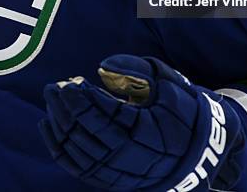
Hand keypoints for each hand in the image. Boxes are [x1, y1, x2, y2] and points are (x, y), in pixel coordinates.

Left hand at [39, 54, 242, 189]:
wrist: (199, 153)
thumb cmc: (183, 112)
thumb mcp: (169, 85)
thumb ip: (137, 70)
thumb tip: (104, 65)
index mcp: (144, 131)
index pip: (103, 114)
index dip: (83, 98)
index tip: (71, 82)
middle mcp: (128, 156)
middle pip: (85, 130)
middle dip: (65, 107)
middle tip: (53, 87)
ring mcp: (118, 172)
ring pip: (77, 149)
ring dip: (59, 123)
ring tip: (51, 100)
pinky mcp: (111, 180)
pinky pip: (76, 166)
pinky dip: (58, 147)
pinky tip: (47, 125)